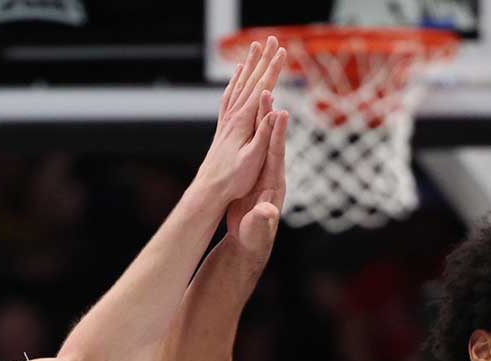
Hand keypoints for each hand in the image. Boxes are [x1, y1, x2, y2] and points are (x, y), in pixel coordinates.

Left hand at [195, 36, 287, 206]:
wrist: (208, 190)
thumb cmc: (233, 179)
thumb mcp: (253, 159)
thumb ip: (264, 133)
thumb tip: (276, 110)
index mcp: (243, 122)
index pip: (262, 88)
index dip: (273, 69)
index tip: (282, 51)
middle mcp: (233, 116)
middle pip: (250, 81)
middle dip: (262, 60)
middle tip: (271, 40)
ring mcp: (226, 121)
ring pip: (238, 86)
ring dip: (248, 67)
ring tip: (253, 50)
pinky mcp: (224, 128)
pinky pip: (229, 98)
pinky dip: (235, 83)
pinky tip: (236, 78)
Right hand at [225, 101, 288, 256]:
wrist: (249, 243)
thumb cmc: (254, 237)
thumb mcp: (258, 228)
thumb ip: (262, 219)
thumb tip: (267, 211)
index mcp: (274, 184)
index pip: (277, 154)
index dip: (278, 134)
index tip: (280, 113)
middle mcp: (271, 174)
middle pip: (271, 141)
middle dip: (269, 117)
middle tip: (268, 92)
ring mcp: (262, 173)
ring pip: (261, 141)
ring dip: (259, 119)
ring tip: (258, 95)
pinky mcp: (252, 174)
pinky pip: (252, 147)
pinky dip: (250, 131)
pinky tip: (246, 117)